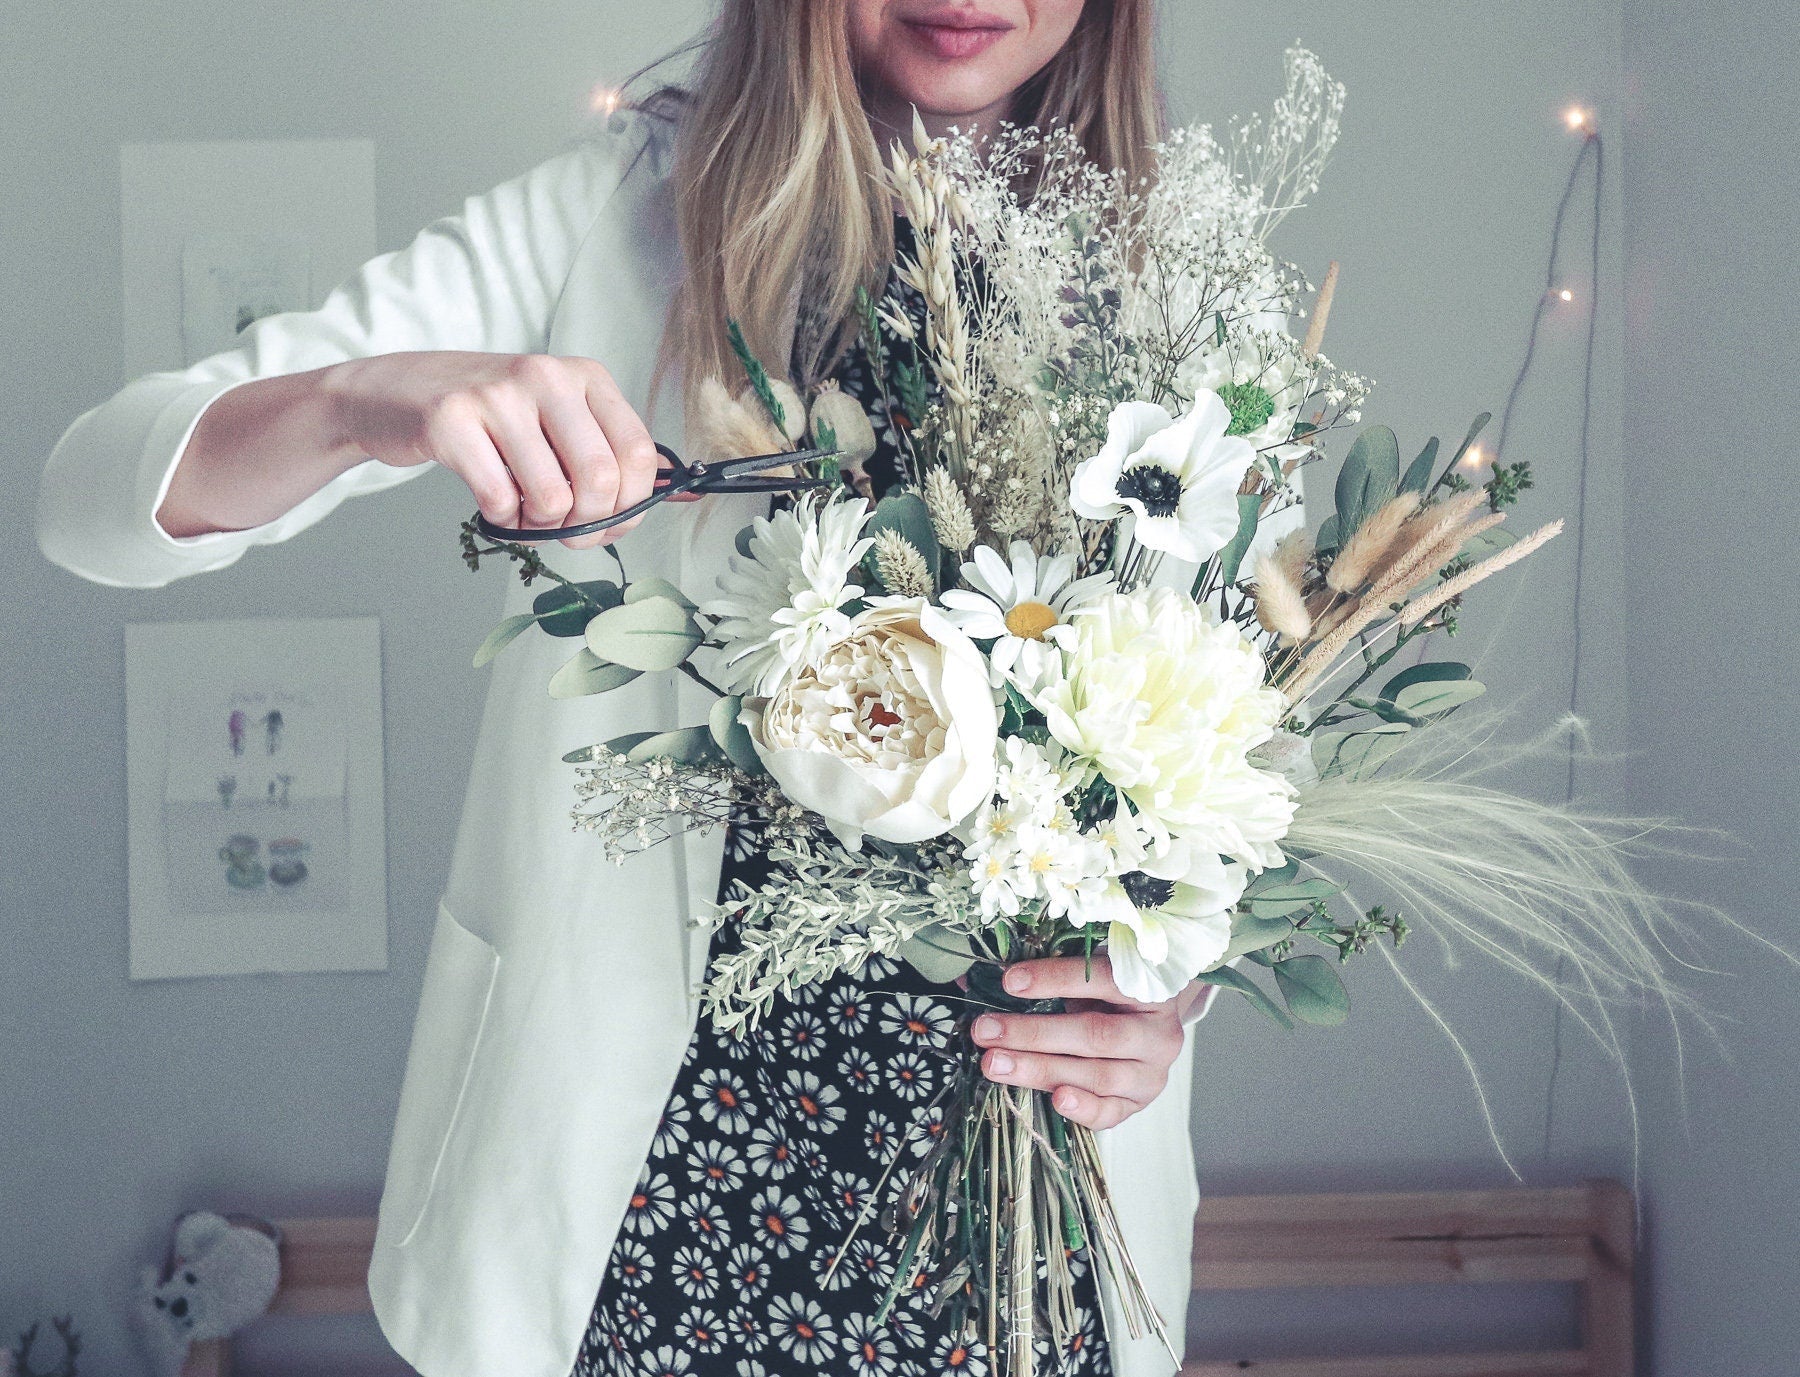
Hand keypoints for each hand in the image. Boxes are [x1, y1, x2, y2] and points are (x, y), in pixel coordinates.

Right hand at [322, 350, 661, 547]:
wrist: (396, 394)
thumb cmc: (490, 418)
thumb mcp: (558, 419)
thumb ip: (612, 452)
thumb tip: (683, 493)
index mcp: (585, 377)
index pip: (638, 453)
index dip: (630, 505)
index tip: (608, 522)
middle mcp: (547, 376)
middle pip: (600, 480)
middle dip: (587, 525)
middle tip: (563, 530)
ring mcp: (498, 395)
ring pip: (552, 498)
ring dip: (539, 526)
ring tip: (522, 510)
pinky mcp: (452, 420)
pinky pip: (500, 501)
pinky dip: (500, 519)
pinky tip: (490, 502)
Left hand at [968, 954, 1194, 1130]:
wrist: (1149, 1027)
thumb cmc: (1109, 993)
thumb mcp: (1087, 974)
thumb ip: (1044, 975)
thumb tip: (969, 980)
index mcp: (1149, 987)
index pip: (1102, 978)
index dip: (1055, 978)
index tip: (1008, 981)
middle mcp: (1158, 1032)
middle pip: (1095, 1035)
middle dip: (1034, 1034)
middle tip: (984, 1031)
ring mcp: (1152, 1073)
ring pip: (1098, 1075)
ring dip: (1041, 1070)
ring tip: (994, 1064)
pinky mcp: (1139, 1104)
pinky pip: (1111, 1113)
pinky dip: (1082, 1108)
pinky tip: (1054, 1099)